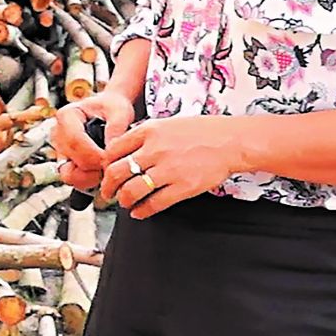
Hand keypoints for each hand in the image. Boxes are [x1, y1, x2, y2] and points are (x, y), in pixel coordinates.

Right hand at [53, 91, 136, 191]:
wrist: (108, 111)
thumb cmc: (112, 108)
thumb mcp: (119, 111)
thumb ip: (116, 129)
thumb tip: (110, 152)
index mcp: (66, 116)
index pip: (74, 142)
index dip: (93, 155)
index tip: (110, 160)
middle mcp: (58, 133)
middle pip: (69, 161)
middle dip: (93, 169)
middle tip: (111, 166)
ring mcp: (60, 149)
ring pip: (68, 174)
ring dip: (89, 177)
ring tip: (106, 169)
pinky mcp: (66, 162)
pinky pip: (73, 178)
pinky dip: (88, 180)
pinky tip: (102, 172)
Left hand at [100, 117, 244, 218]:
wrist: (230, 141)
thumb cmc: (200, 132)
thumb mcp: (166, 123)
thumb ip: (143, 135)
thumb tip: (122, 150)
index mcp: (148, 131)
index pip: (113, 150)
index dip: (105, 164)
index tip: (105, 171)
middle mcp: (154, 150)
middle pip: (116, 172)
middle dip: (107, 186)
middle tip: (106, 192)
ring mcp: (168, 170)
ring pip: (131, 191)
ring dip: (123, 200)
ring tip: (124, 202)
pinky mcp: (182, 187)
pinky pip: (154, 204)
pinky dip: (142, 211)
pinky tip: (139, 212)